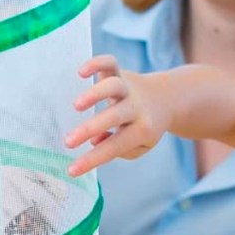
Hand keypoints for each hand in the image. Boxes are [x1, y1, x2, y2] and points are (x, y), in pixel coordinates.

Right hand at [64, 55, 170, 176]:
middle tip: (68, 142)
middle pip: (114, 116)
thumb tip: (95, 141)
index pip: (114, 147)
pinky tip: (81, 72)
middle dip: (90, 129)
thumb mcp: (139, 146)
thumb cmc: (145, 128)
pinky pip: (110, 63)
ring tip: (76, 106)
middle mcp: (135, 107)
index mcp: (142, 129)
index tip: (71, 170)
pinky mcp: (121, 72)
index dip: (92, 159)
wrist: (167, 99)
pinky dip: (97, 63)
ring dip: (95, 94)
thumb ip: (119, 148)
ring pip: (113, 86)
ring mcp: (128, 88)